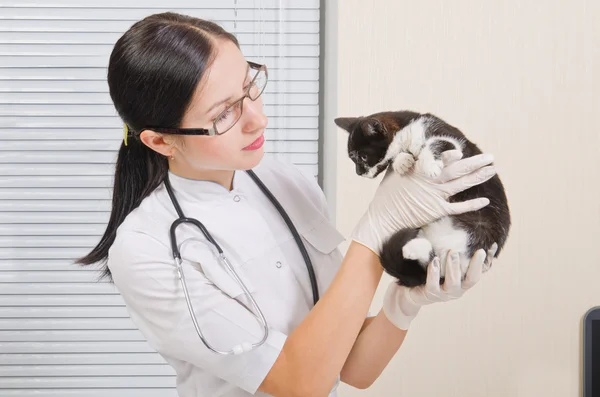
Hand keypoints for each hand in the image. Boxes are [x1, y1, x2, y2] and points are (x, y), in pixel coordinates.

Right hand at [351, 150, 496, 253]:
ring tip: (492, 170)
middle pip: (458, 169)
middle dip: (475, 163)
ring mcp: (435, 196)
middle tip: (491, 157)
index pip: (440, 159)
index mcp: (420, 169)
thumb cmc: (387, 194)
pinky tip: (485, 200)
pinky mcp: (437, 211)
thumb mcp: (395, 172)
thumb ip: (408, 161)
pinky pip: (458, 207)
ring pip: (462, 184)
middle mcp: (431, 181)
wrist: (384, 218)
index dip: (452, 156)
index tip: (462, 152)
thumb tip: (414, 149)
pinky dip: (472, 204)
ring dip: (478, 177)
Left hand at [382, 244, 497, 329]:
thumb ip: (453, 252)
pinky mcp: (430, 294)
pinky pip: (433, 285)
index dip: (484, 262)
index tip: (487, 248)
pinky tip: (434, 261)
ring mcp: (445, 294)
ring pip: (453, 283)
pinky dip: (434, 272)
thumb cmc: (431, 272)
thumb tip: (463, 232)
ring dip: (453, 267)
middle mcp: (458, 289)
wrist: (411, 290)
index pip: (480, 272)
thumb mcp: (444, 261)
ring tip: (451, 252)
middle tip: (474, 250)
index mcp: (464, 281)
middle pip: (471, 280)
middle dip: (474, 265)